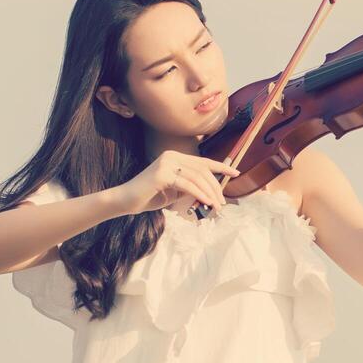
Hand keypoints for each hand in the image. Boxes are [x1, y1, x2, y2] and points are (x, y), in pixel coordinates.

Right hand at [113, 150, 239, 215]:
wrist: (126, 201)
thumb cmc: (151, 196)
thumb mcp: (176, 191)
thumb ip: (191, 187)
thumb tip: (211, 192)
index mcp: (176, 157)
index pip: (203, 161)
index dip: (221, 166)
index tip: (236, 172)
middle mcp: (172, 156)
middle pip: (203, 170)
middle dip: (216, 187)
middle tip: (222, 203)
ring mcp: (166, 163)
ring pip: (197, 177)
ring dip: (210, 193)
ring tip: (216, 206)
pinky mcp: (162, 174)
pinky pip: (187, 184)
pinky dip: (199, 193)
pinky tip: (206, 202)